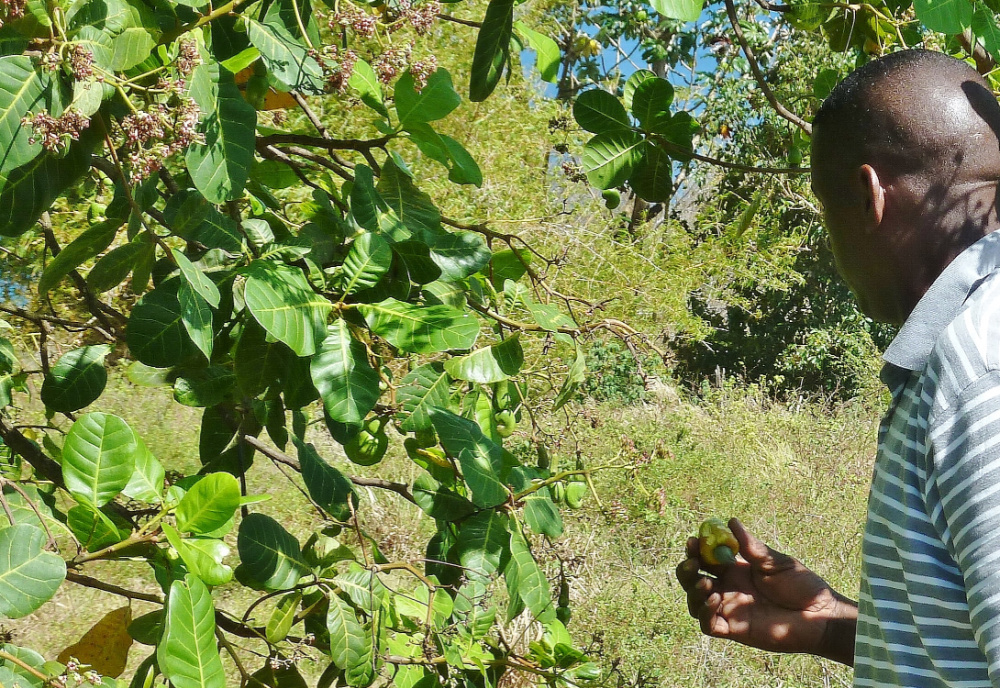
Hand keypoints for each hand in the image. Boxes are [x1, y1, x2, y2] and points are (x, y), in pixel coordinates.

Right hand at [675, 518, 856, 663]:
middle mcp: (728, 589)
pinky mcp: (734, 630)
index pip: (705, 558)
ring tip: (707, 583)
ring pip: (695, 602)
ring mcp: (729, 610)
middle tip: (692, 563)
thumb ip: (752, 547)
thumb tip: (731, 521)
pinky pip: (708, 624)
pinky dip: (704, 612)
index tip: (693, 541)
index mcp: (735, 570)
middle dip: (686, 570)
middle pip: (692, 580)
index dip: (695, 550)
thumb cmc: (802, 586)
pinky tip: (714, 600)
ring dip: (693, 591)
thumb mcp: (776, 562)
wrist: (820, 615)